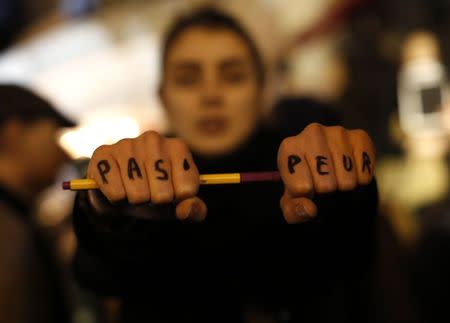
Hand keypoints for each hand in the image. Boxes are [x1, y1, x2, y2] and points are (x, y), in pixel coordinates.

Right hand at [86, 131, 206, 221]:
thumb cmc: (156, 194)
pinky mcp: (103, 154)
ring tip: (133, 190)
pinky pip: (115, 192)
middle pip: (163, 194)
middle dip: (155, 202)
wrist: (120, 191)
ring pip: (138, 195)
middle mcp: (154, 139)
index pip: (187, 190)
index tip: (172, 193)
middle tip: (149, 193)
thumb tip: (185, 211)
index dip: (178, 201)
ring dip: (135, 201)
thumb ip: (194, 210)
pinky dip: (117, 199)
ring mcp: (127, 143)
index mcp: (178, 147)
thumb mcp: (179, 204)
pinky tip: (118, 187)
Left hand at [277, 123, 375, 223]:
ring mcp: (337, 132)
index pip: (301, 187)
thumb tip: (310, 209)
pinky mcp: (360, 136)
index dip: (306, 194)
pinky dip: (360, 179)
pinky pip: (365, 173)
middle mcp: (312, 133)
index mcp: (289, 148)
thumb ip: (294, 211)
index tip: (305, 186)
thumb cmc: (303, 182)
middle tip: (322, 181)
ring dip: (343, 185)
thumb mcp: (291, 202)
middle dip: (325, 190)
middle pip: (325, 184)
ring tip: (336, 175)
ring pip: (347, 180)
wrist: (325, 165)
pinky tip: (351, 170)